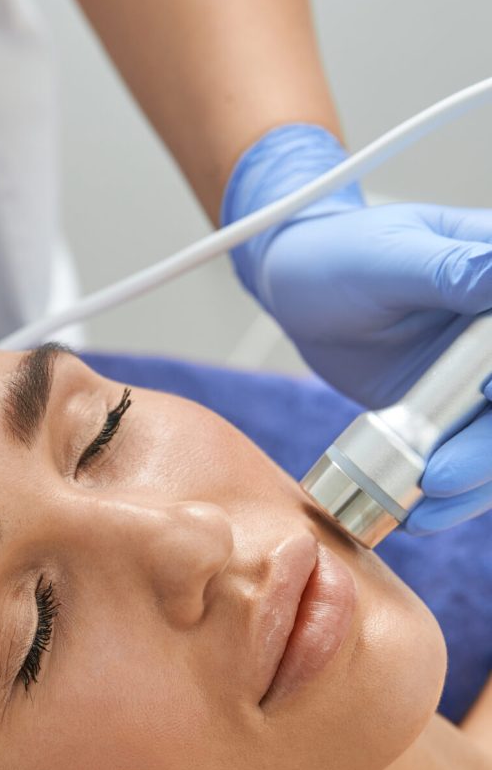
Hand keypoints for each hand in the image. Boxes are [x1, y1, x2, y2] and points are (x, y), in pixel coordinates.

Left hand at [223, 123, 491, 534]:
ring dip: (472, 482)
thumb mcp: (390, 259)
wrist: (296, 288)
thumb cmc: (340, 255)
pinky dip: (448, 493)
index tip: (485, 394)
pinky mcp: (449, 412)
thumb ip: (451, 272)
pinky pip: (463, 458)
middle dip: (487, 448)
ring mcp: (479, 379)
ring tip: (426, 510)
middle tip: (442, 475)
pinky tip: (419, 513)